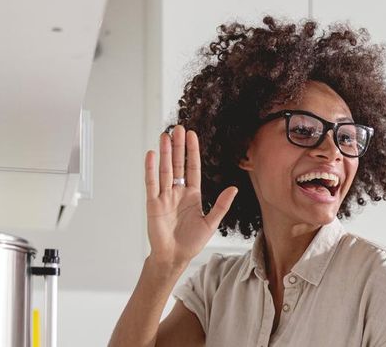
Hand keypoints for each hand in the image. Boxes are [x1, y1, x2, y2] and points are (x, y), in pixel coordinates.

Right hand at [143, 126, 237, 267]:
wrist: (174, 257)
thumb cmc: (192, 241)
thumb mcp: (211, 222)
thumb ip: (221, 205)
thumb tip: (233, 188)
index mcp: (192, 195)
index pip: (192, 168)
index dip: (192, 152)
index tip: (192, 135)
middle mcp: (177, 192)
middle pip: (177, 164)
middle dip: (177, 147)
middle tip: (177, 128)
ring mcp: (165, 196)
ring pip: (165, 170)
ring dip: (164, 153)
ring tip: (164, 135)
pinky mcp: (153, 204)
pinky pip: (152, 183)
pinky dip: (151, 169)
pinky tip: (151, 155)